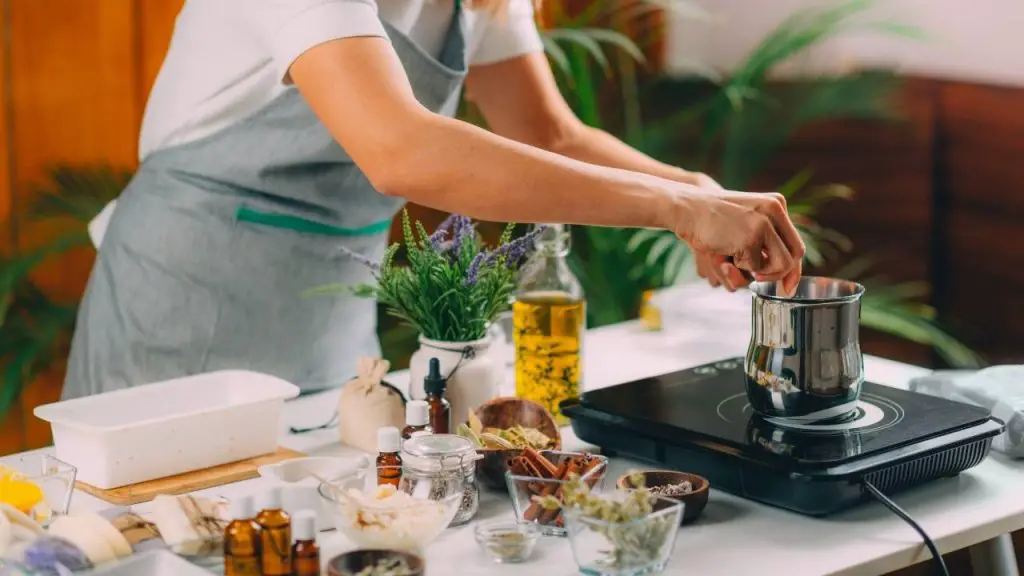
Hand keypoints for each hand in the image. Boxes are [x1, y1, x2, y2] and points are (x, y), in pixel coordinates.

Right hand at [672, 184, 804, 295]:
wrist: (687, 208)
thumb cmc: (710, 220)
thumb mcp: (743, 222)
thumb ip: (763, 241)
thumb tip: (782, 275)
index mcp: (776, 204)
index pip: (794, 243)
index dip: (793, 268)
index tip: (788, 286)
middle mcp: (775, 211)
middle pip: (794, 256)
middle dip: (777, 274)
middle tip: (757, 278)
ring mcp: (765, 223)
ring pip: (780, 265)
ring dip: (757, 271)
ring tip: (734, 259)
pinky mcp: (753, 236)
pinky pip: (755, 267)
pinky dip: (738, 266)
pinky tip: (724, 252)